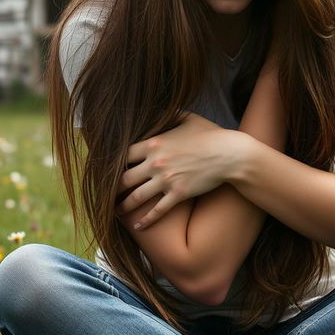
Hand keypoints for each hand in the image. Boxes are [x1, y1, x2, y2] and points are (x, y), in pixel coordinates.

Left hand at [117, 113, 242, 228]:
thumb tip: (162, 108)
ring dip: (124, 206)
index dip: (113, 164)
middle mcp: (156, 162)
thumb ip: (171, 114)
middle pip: (124, 178)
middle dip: (113, 189)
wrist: (229, 154)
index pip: (124, 155)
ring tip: (116, 212)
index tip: (108, 172)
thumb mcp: (189, 118)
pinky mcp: (179, 194)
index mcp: (154, 143)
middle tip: (105, 195)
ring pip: (137, 197)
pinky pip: (158, 210)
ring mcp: (167, 180)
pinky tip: (139, 226)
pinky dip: (146, 220)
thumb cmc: (211, 134)